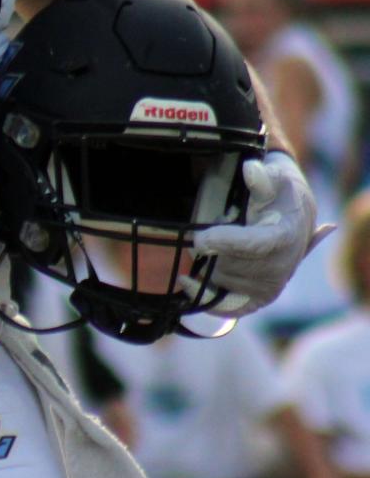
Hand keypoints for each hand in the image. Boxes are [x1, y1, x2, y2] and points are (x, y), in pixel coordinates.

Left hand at [185, 151, 329, 317]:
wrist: (293, 219)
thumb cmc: (278, 195)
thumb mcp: (273, 179)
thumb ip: (261, 177)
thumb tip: (250, 170)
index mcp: (285, 237)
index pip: (254, 245)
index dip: (225, 243)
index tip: (201, 237)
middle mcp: (281, 268)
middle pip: (233, 266)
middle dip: (214, 249)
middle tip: (207, 231)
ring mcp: (270, 288)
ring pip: (224, 281)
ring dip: (208, 265)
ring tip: (210, 244)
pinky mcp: (258, 300)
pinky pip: (228, 307)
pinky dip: (205, 297)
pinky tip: (186, 281)